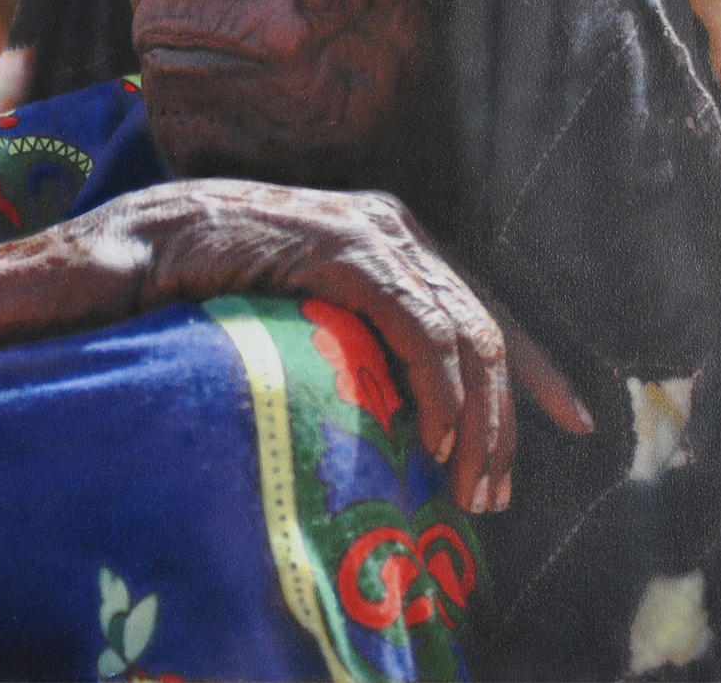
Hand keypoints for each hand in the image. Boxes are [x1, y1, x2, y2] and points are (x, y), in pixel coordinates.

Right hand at [70, 180, 592, 511]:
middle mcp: (396, 227)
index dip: (533, 367)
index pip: (484, 304)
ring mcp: (375, 234)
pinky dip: (440, 389)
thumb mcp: (305, 312)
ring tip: (469, 485)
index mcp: (391, 237)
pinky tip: (435, 439)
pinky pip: (421, 329)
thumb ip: (357, 336)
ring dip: (479, 420)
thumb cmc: (211, 279)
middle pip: (489, 327)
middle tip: (495, 492)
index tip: (572, 420)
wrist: (147, 238)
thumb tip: (399, 403)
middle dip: (506, 418)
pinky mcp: (348, 251)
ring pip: (468, 334)